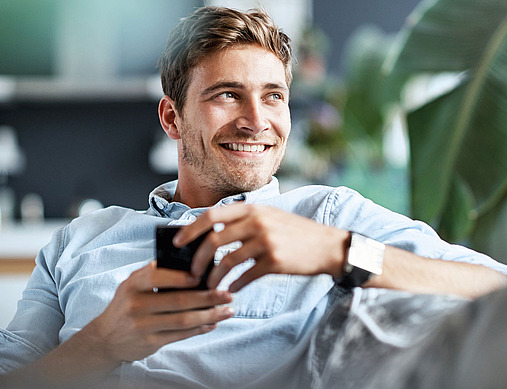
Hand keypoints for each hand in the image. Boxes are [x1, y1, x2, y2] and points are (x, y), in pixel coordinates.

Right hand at [82, 261, 233, 362]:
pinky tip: (213, 323)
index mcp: (133, 285)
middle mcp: (136, 305)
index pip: (158, 276)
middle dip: (207, 297)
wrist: (106, 337)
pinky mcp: (150, 342)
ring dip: (209, 315)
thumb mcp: (132, 284)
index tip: (203, 275)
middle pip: (178, 301)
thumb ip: (154, 272)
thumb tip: (188, 263)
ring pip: (183, 320)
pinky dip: (200, 328)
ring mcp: (143, 326)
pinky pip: (181, 334)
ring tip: (227, 310)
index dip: (181, 277)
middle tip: (227, 294)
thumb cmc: (126, 304)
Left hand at [174, 204, 349, 291]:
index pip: (212, 216)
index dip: (190, 229)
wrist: (328, 246)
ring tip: (210, 286)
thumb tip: (212, 233)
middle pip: (214, 240)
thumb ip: (245, 220)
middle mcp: (257, 222)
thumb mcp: (271, 216)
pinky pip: (245, 276)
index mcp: (252, 209)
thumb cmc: (296, 233)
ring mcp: (265, 241)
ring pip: (227, 261)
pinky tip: (231, 290)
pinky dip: (234, 285)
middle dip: (197, 259)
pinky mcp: (274, 261)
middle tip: (192, 273)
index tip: (178, 243)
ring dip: (214, 276)